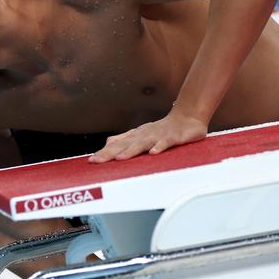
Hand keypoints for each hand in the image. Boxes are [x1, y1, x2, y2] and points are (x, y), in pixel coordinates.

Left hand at [89, 109, 207, 162]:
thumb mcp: (140, 134)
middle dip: (110, 153)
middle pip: (124, 145)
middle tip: (97, 161)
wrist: (186, 117)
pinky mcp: (173, 137)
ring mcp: (157, 136)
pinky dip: (160, 147)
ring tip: (120, 159)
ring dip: (131, 151)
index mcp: (135, 136)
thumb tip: (107, 144)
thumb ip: (124, 140)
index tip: (91, 161)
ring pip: (142, 144)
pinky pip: (165, 142)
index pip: (116, 146)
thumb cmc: (161, 129)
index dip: (104, 153)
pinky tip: (153, 153)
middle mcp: (143, 135)